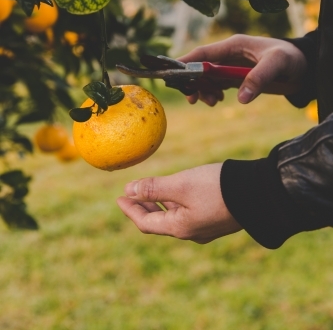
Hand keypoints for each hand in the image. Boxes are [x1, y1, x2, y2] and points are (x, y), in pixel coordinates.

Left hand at [117, 164, 240, 243]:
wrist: (258, 192)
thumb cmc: (217, 187)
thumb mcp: (181, 185)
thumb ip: (154, 188)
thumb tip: (128, 190)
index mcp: (180, 227)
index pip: (146, 222)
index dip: (130, 210)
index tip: (119, 198)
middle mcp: (191, 232)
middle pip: (159, 222)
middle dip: (143, 207)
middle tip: (131, 194)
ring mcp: (205, 228)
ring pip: (173, 218)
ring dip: (159, 204)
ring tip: (149, 192)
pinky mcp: (216, 219)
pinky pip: (187, 214)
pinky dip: (174, 203)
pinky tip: (176, 193)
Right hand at [178, 34, 306, 105]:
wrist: (304, 68)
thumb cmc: (291, 58)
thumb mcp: (277, 64)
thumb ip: (259, 78)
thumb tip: (240, 98)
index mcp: (233, 45)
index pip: (203, 53)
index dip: (185, 62)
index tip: (171, 74)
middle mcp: (229, 55)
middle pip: (200, 67)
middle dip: (194, 82)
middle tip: (194, 99)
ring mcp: (231, 67)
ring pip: (206, 78)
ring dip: (203, 90)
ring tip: (212, 102)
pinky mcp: (236, 78)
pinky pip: (216, 85)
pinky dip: (212, 93)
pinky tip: (217, 100)